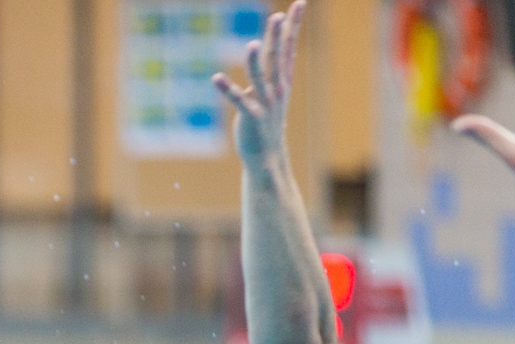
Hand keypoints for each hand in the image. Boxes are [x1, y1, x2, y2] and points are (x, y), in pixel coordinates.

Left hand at [213, 1, 305, 165]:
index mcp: (283, 80)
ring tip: (251, 44)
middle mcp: (277, 89)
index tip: (299, 4)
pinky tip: (216, 78)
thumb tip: (264, 50)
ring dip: (255, 62)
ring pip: (260, 78)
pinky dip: (228, 90)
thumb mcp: (273, 92)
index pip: (289, 47)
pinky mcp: (251, 117)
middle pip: (277, 57)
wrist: (268, 156)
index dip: (294, 25)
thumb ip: (269, 70)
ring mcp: (265, 103)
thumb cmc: (268, 122)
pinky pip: (239, 101)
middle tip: (277, 16)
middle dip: (277, 37)